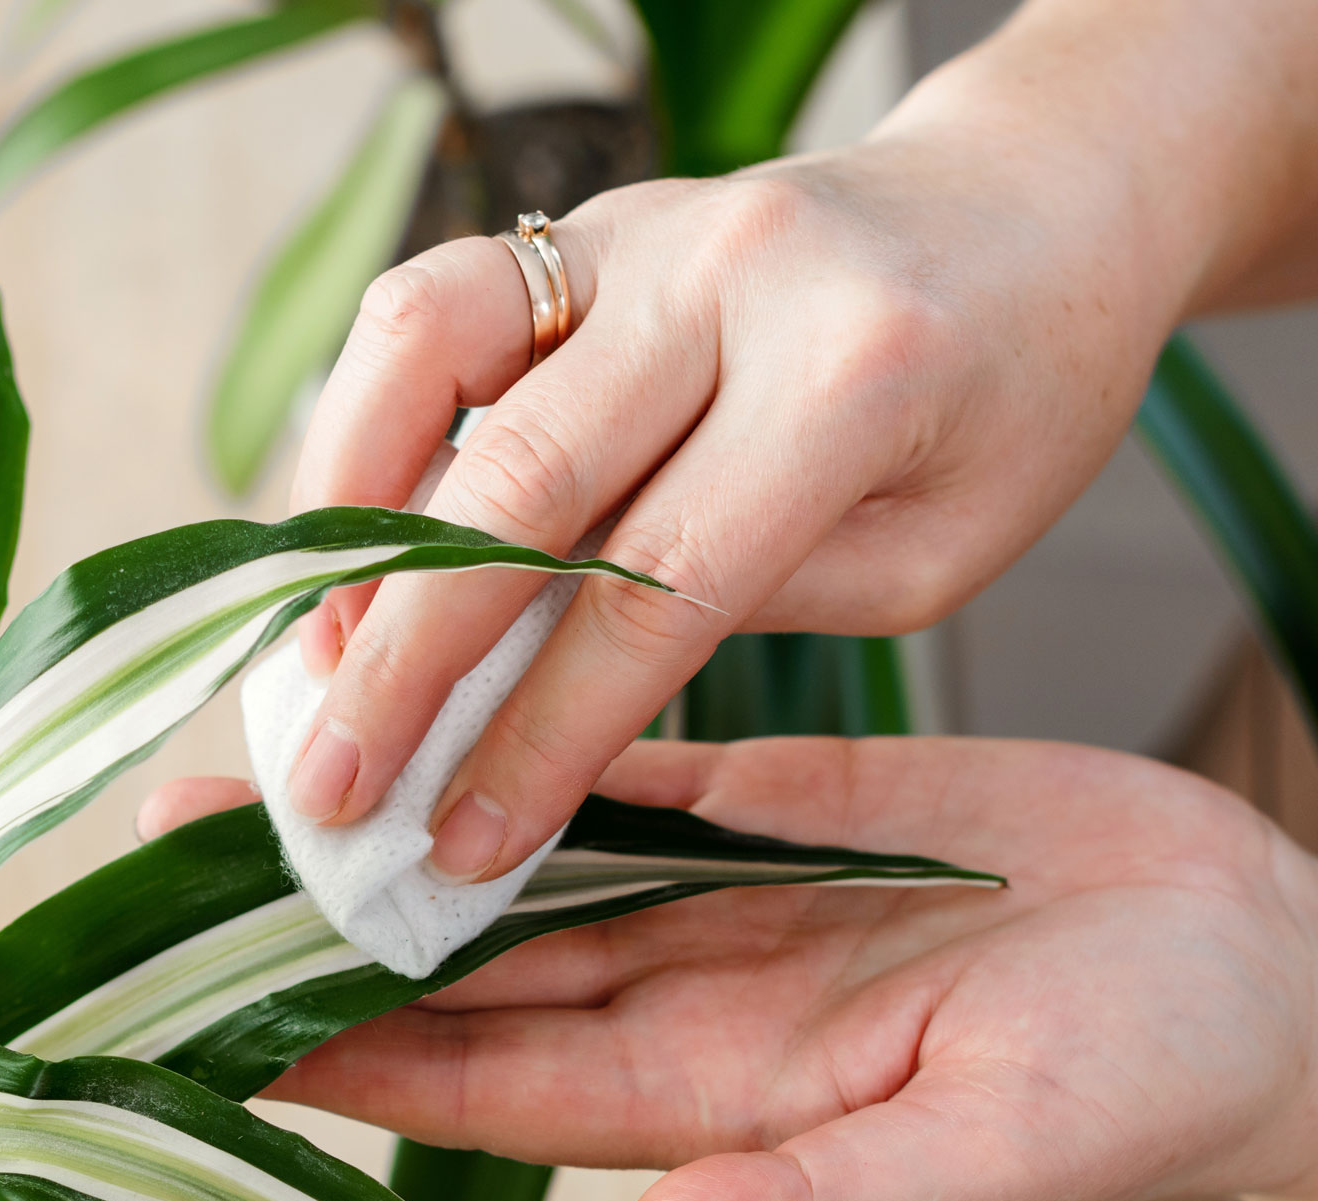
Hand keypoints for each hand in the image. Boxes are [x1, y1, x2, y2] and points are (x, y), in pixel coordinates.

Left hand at [141, 739, 1317, 1200]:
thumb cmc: (1152, 1086)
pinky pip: (626, 768)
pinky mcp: (782, 809)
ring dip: (386, 822)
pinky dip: (524, 735)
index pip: (469, 1082)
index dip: (329, 1054)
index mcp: (705, 1098)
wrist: (1267, 967)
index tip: (192, 1019)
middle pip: (452, 969)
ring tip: (252, 769)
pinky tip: (427, 695)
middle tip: (154, 866)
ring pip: (511, 862)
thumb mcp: (985, 1160)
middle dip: (307, 925)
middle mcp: (681, 1002)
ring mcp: (722, 902)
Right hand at [280, 0, 1317, 884]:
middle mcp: (728, 276)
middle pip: (514, 485)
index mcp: (852, 376)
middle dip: (401, 660)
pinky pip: (429, 307)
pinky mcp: (581, 220)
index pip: (652, 594)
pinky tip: (347, 538)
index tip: (463, 847)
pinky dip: (360, 425)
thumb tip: (528, 688)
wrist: (1038, 202)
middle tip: (328, 788)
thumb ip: (739, 607)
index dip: (541, 736)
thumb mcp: (929, 555)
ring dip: (347, 516)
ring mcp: (640, 227)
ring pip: (428, 349)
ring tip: (312, 655)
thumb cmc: (1005, 404)